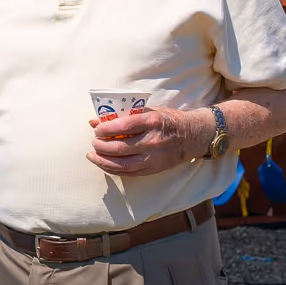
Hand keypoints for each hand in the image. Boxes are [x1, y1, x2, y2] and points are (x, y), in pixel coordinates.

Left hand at [86, 107, 207, 176]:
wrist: (193, 136)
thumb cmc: (169, 120)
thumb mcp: (149, 111)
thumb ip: (124, 115)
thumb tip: (95, 120)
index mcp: (152, 122)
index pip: (123, 126)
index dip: (105, 129)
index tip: (97, 129)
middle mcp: (152, 142)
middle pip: (119, 148)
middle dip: (100, 146)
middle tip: (94, 142)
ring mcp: (153, 158)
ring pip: (121, 165)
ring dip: (102, 161)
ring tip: (92, 155)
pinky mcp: (152, 169)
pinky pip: (128, 172)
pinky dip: (112, 169)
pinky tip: (103, 164)